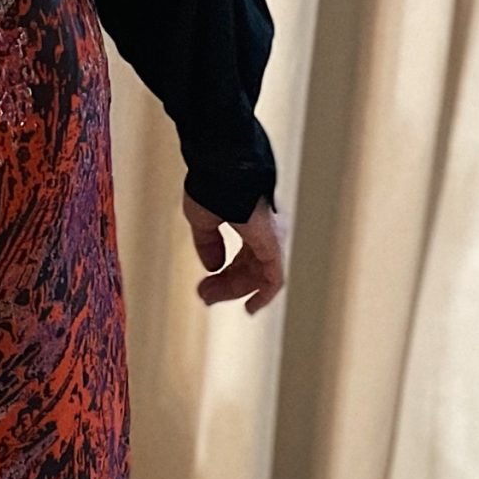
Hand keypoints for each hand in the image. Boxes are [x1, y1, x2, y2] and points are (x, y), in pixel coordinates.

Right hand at [182, 192, 286, 313]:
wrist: (223, 170)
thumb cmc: (214, 186)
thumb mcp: (203, 220)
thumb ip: (208, 244)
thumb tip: (212, 266)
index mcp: (250, 223)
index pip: (241, 257)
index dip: (222, 275)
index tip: (203, 287)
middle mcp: (265, 232)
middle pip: (248, 268)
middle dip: (225, 285)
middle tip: (203, 297)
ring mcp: (272, 239)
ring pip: (258, 276)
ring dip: (234, 290)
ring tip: (208, 298)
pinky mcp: (275, 245)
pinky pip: (274, 278)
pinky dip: (264, 295)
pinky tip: (251, 308)